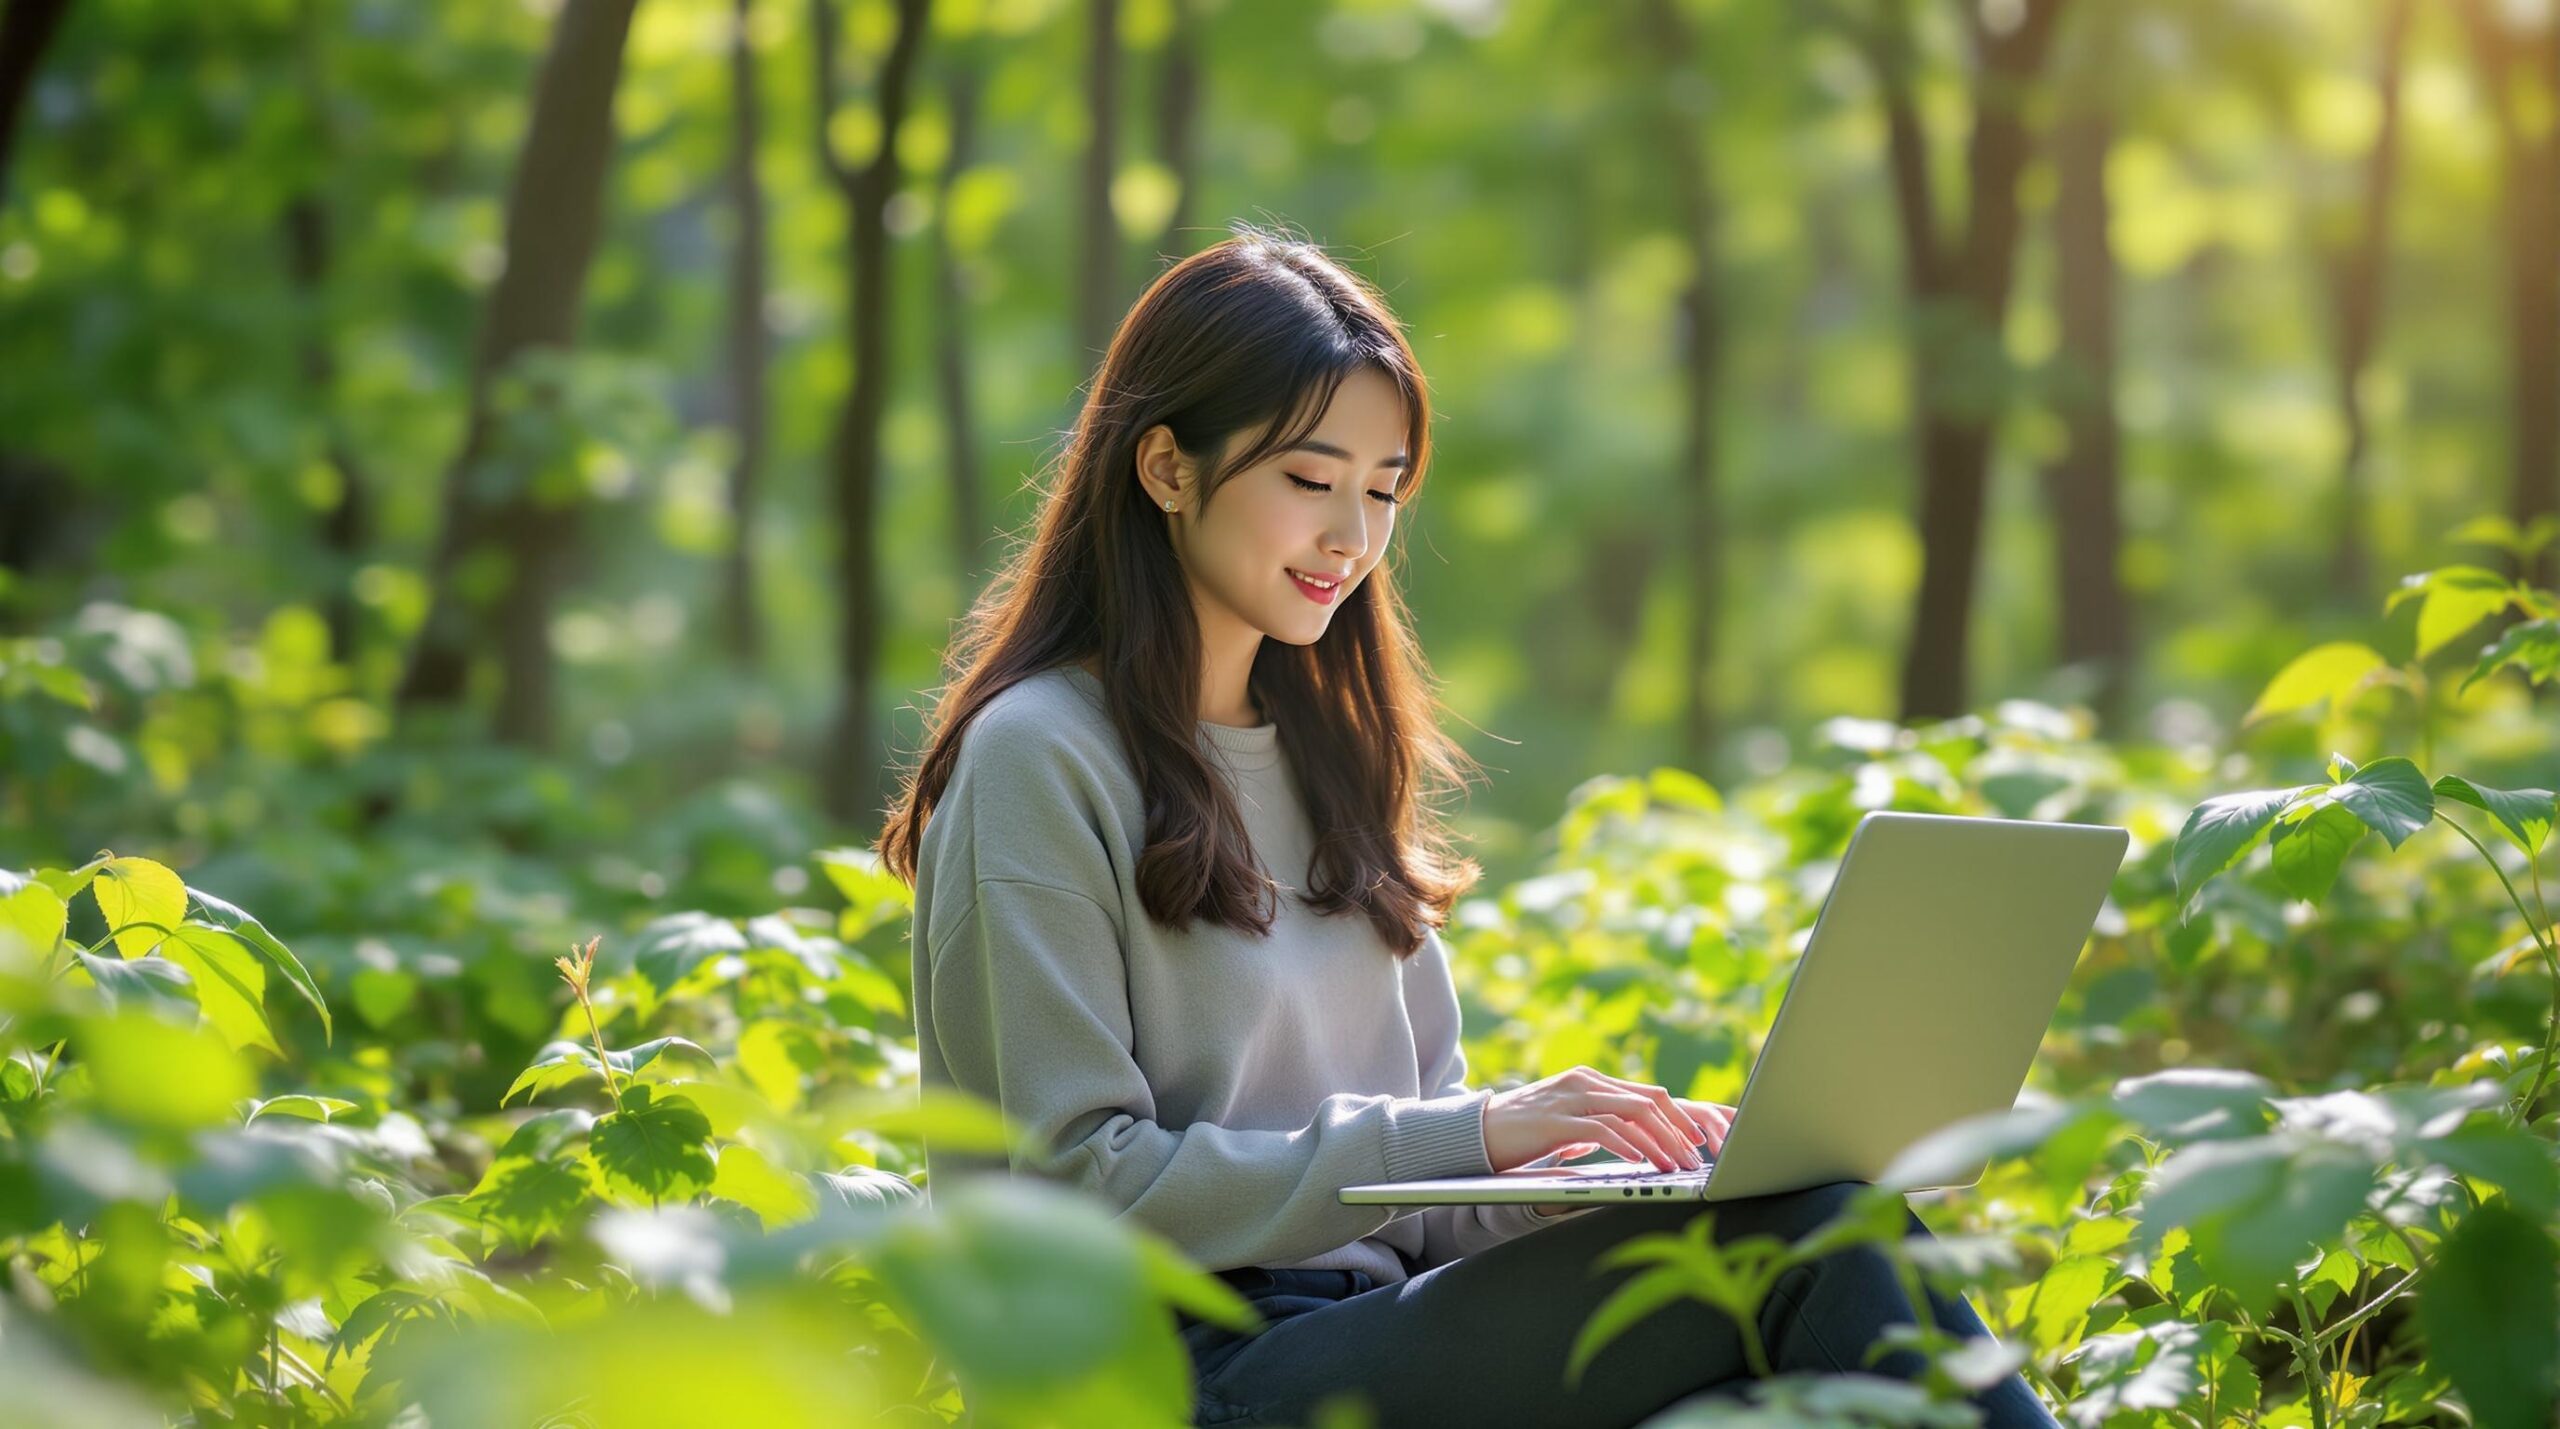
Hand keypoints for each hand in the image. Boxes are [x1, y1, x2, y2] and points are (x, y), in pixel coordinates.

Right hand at [1517, 1086, 1734, 1218]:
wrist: (1475, 1131)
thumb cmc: (1522, 1132)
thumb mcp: (1565, 1122)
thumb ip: (1594, 1124)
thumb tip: (1623, 1142)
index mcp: (1591, 1081)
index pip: (1649, 1094)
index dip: (1680, 1117)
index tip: (1698, 1142)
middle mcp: (1585, 1083)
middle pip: (1649, 1101)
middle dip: (1679, 1131)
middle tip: (1696, 1158)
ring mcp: (1571, 1099)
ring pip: (1632, 1114)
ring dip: (1660, 1143)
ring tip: (1675, 1166)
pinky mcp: (1556, 1121)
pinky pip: (1602, 1130)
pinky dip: (1626, 1146)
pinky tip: (1639, 1163)